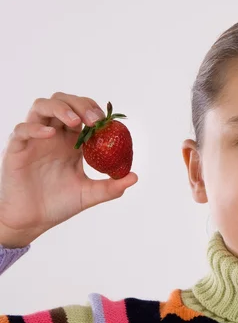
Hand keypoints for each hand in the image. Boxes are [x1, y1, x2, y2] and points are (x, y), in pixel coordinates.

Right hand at [0, 92, 137, 247]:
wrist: (33, 221)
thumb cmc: (60, 205)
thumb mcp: (90, 194)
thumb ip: (112, 187)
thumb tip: (134, 177)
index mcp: (72, 141)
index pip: (82, 111)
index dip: (94, 110)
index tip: (107, 121)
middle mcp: (54, 135)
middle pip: (64, 101)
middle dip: (80, 104)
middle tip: (94, 120)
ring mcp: (35, 140)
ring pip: (42, 106)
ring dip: (60, 108)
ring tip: (75, 122)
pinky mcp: (17, 149)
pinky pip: (22, 129)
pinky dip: (36, 127)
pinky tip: (50, 134)